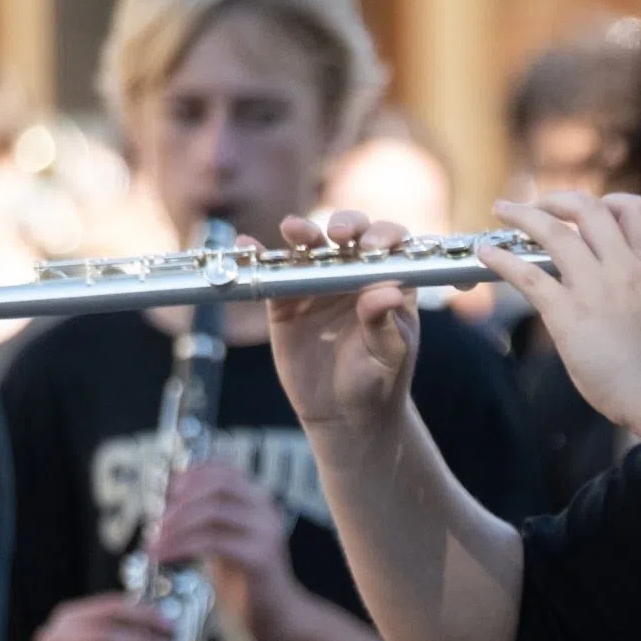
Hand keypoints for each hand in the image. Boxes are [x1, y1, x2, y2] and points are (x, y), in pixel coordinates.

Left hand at [146, 456, 295, 634]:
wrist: (276, 617)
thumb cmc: (244, 582)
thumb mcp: (222, 541)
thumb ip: (203, 520)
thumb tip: (164, 502)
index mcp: (257, 501)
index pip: (224, 470)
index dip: (191, 474)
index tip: (165, 491)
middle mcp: (265, 510)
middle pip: (217, 485)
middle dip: (179, 500)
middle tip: (154, 521)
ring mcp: (265, 532)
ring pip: (212, 511)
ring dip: (175, 525)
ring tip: (153, 543)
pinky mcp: (260, 557)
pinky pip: (212, 542)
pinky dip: (181, 547)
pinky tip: (164, 557)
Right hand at [266, 209, 423, 447]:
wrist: (343, 415)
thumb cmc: (378, 382)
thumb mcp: (387, 355)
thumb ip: (384, 323)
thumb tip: (388, 291)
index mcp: (387, 281)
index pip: (391, 244)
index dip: (384, 236)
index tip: (375, 247)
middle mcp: (354, 274)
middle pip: (350, 235)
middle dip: (344, 225)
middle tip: (338, 234)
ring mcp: (318, 284)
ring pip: (310, 248)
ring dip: (302, 232)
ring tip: (293, 231)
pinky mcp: (286, 302)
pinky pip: (273, 274)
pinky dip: (259, 257)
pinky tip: (248, 245)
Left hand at [481, 190, 640, 431]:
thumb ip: (630, 293)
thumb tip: (610, 297)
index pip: (637, 210)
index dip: (611, 201)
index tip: (591, 210)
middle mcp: (619, 268)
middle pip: (588, 208)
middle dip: (557, 199)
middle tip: (537, 205)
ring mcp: (593, 287)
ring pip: (554, 231)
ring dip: (523, 215)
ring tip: (503, 209)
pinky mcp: (567, 312)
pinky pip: (528, 275)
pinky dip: (502, 259)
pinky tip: (486, 253)